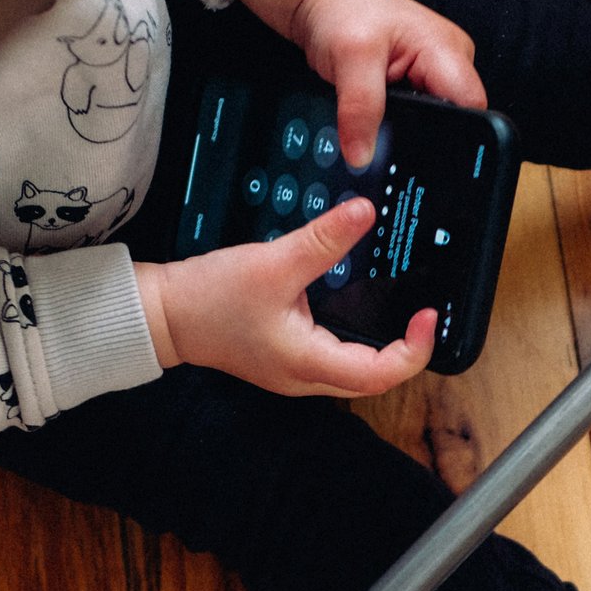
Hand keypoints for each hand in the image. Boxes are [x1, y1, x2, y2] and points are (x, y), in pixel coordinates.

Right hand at [136, 196, 434, 395]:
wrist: (163, 314)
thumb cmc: (209, 299)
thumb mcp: (272, 262)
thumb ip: (322, 240)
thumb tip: (364, 213)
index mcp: (307, 363)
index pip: (380, 374)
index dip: (414, 349)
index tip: (426, 315)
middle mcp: (306, 376)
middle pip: (375, 377)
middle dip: (406, 349)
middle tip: (423, 312)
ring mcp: (296, 370)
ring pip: (356, 368)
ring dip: (383, 344)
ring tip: (404, 309)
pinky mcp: (288, 356)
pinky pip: (336, 353)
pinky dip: (358, 335)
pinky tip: (362, 305)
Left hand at [233, 0, 487, 167]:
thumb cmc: (345, 10)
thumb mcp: (351, 56)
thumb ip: (360, 107)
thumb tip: (361, 157)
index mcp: (449, 53)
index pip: (473, 110)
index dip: (454, 140)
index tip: (424, 159)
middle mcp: (450, 66)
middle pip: (455, 124)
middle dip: (426, 142)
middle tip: (389, 146)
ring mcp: (434, 78)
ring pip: (434, 126)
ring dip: (408, 135)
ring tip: (379, 132)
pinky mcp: (417, 88)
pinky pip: (417, 119)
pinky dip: (397, 127)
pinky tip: (378, 128)